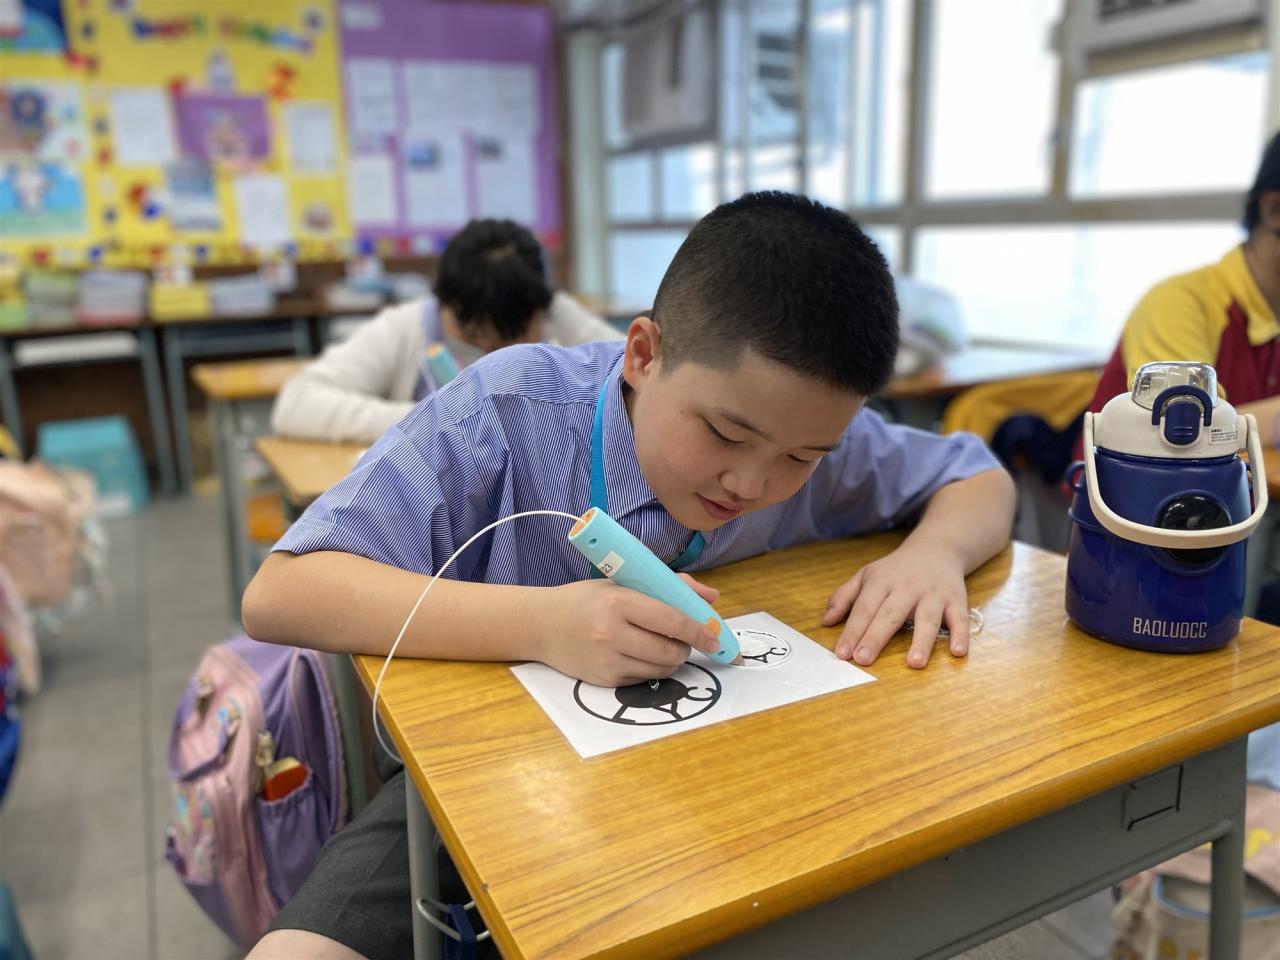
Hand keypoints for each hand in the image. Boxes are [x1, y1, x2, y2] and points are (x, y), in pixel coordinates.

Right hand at [535, 574, 723, 685]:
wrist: (540, 625)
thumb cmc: (584, 599)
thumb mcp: (622, 582)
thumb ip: (669, 586)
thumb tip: (712, 597)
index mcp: (619, 602)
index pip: (672, 621)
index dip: (699, 630)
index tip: (715, 636)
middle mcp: (612, 633)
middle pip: (670, 651)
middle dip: (686, 648)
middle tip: (684, 639)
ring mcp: (607, 660)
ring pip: (661, 669)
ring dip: (672, 660)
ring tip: (663, 646)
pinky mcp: (604, 680)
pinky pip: (643, 680)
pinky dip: (651, 669)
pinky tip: (639, 654)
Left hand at [821, 539, 970, 668]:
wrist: (937, 548)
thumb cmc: (896, 569)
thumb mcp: (866, 576)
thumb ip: (844, 597)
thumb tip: (826, 621)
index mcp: (882, 581)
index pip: (864, 608)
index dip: (852, 630)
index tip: (842, 653)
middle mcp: (907, 587)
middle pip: (890, 614)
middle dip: (876, 637)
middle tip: (864, 659)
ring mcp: (933, 594)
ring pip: (927, 618)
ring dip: (921, 640)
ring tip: (913, 663)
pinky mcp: (956, 600)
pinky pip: (960, 618)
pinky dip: (961, 634)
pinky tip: (958, 652)